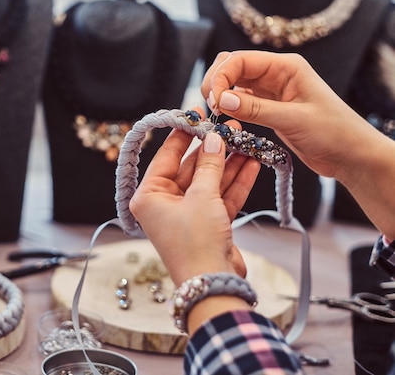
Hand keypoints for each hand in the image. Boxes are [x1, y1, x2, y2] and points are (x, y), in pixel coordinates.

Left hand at [129, 110, 260, 285]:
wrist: (214, 284)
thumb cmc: (196, 242)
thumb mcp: (202, 197)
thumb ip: (209, 166)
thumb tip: (213, 139)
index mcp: (150, 197)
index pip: (166, 158)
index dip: (183, 135)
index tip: (196, 115)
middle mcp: (164, 205)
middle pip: (190, 169)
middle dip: (212, 149)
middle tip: (229, 128)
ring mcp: (188, 215)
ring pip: (209, 182)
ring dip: (228, 163)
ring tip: (245, 140)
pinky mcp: (208, 224)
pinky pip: (221, 197)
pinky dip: (235, 182)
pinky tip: (251, 162)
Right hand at [201, 50, 394, 239]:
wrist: (351, 155)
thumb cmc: (334, 132)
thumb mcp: (293, 120)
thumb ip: (256, 109)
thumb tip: (223, 99)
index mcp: (286, 66)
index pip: (241, 60)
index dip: (222, 77)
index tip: (215, 102)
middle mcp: (275, 74)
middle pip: (232, 66)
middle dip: (216, 82)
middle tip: (212, 107)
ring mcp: (270, 90)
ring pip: (233, 83)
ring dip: (220, 95)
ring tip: (216, 114)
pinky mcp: (267, 107)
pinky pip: (239, 101)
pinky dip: (228, 108)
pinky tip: (226, 120)